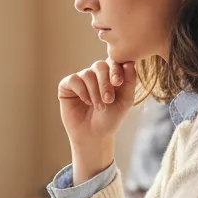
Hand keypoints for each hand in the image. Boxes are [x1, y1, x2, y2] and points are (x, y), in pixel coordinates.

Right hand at [58, 59, 136, 181]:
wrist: (94, 136)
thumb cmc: (110, 119)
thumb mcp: (125, 100)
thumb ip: (130, 81)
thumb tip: (130, 62)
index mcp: (110, 75)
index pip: (113, 62)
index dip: (116, 69)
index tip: (118, 83)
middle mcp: (95, 74)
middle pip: (100, 65)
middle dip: (105, 83)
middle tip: (108, 100)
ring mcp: (80, 79)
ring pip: (87, 74)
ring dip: (94, 92)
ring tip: (98, 107)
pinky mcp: (67, 85)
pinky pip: (74, 79)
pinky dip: (82, 91)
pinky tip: (86, 102)